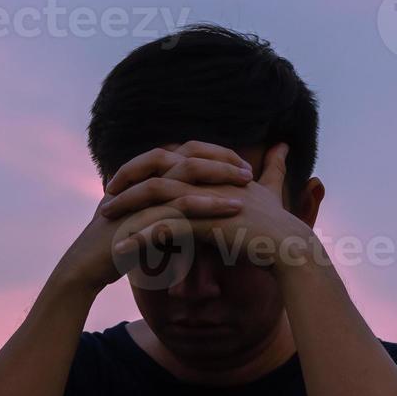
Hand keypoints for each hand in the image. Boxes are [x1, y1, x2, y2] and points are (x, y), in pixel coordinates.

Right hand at [49, 143, 250, 294]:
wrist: (87, 267)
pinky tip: (232, 207)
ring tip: (247, 182)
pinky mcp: (141, 210)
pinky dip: (208, 201)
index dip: (213, 155)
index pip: (184, 152)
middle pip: (187, 152)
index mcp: (144, 174)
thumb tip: (196, 216)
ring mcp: (140, 190)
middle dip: (221, 158)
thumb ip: (167, 214)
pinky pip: (179, 201)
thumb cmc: (117, 247)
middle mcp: (142, 176)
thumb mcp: (147, 224)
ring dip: (219, 174)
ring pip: (186, 171)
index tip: (240, 166)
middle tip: (249, 171)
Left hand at [100, 141, 314, 271]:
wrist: (291, 248)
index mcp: (216, 170)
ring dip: (128, 209)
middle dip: (129, 183)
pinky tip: (120, 249)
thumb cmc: (279, 224)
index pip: (173, 160)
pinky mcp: (205, 223)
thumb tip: (282, 146)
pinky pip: (163, 228)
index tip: (128, 179)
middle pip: (158, 173)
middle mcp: (209, 179)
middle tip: (106, 195)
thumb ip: (272, 168)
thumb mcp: (271, 190)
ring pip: (156, 199)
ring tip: (105, 220)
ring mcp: (206, 199)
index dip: (148, 168)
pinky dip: (140, 237)